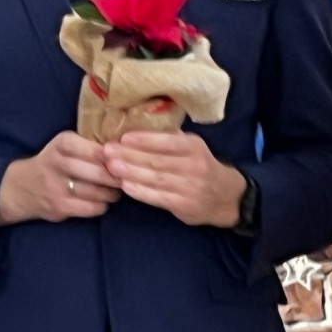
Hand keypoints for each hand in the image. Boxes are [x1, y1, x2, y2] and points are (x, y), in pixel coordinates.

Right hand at [0, 132, 122, 223]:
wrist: (21, 188)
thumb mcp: (63, 147)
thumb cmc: (53, 164)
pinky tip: (103, 202)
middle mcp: (56, 163)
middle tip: (127, 178)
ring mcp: (56, 187)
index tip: (122, 159)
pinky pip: (89, 208)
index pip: (89, 147)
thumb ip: (88, 146)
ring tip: (117, 191)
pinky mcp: (58, 206)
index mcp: (61, 144)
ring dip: (111, 193)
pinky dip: (101, 206)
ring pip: (95, 191)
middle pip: (96, 171)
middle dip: (116, 176)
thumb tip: (124, 150)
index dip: (109, 155)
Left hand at [102, 130, 247, 227]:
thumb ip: (170, 139)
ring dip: (131, 172)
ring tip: (110, 166)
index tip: (123, 137)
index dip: (145, 140)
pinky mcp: (184, 205)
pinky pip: (159, 198)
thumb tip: (136, 126)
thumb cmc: (199, 166)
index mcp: (193, 147)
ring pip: (156, 178)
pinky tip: (125, 186)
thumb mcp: (191, 147)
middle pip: (157, 160)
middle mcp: (194, 166)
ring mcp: (190, 187)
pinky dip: (141, 192)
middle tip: (107, 151)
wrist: (223, 196)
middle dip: (130, 155)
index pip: (168, 141)